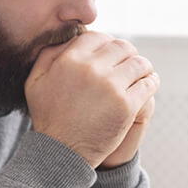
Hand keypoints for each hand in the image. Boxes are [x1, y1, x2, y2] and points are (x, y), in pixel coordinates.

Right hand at [24, 32, 159, 168]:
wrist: (61, 151)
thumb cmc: (48, 116)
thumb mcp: (35, 81)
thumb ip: (48, 54)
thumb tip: (69, 36)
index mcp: (71, 60)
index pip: (99, 36)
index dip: (107, 42)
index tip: (110, 52)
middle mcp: (92, 69)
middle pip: (122, 46)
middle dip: (127, 52)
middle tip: (129, 61)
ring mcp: (112, 87)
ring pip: (139, 63)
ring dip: (143, 67)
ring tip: (142, 73)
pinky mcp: (127, 105)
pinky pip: (148, 84)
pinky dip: (151, 82)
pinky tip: (149, 84)